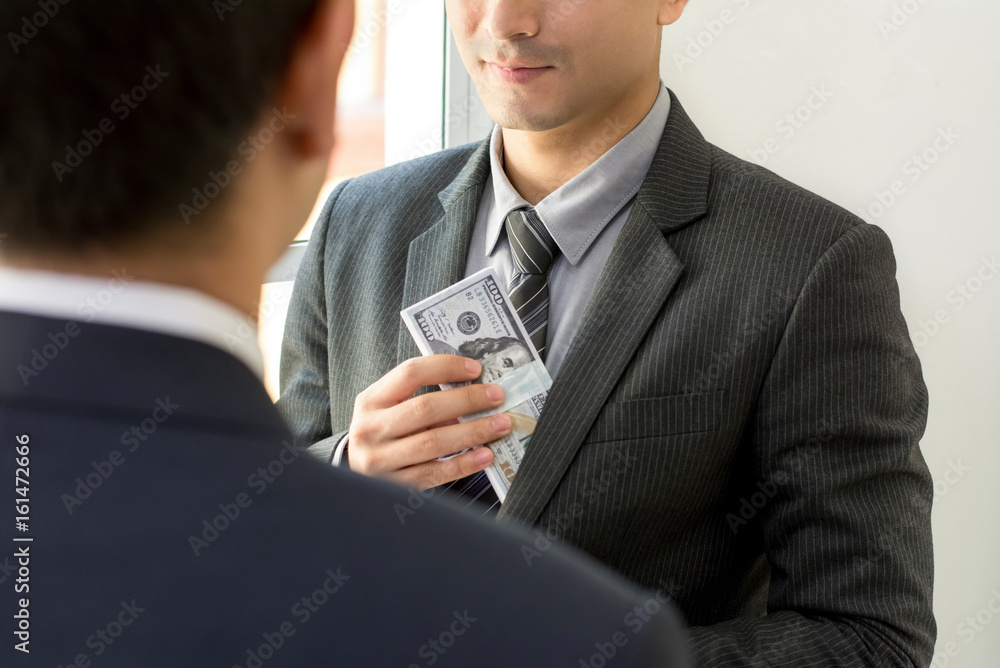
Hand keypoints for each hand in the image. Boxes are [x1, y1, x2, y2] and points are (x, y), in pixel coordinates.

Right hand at [347, 355, 511, 489]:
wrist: (354, 477)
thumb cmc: (381, 437)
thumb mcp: (388, 411)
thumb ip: (420, 400)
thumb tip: (472, 392)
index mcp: (371, 400)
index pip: (410, 373)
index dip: (446, 367)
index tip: (476, 369)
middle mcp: (371, 428)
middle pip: (426, 408)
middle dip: (467, 400)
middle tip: (497, 397)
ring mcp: (381, 459)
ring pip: (434, 442)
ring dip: (473, 432)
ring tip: (499, 425)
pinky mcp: (395, 486)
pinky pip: (435, 473)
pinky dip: (464, 463)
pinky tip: (485, 455)